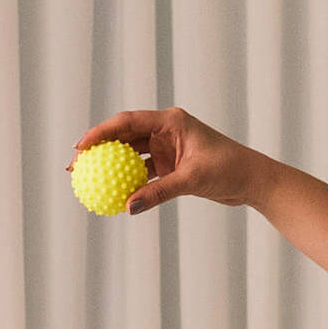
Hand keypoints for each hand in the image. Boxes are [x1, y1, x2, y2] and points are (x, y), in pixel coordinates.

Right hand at [69, 106, 265, 214]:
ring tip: (86, 179)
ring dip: (111, 167)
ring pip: (131, 155)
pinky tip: (112, 194)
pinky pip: (144, 173)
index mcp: (171, 121)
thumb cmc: (229, 169)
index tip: (80, 146)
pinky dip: (129, 182)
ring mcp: (167, 148)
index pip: (127, 122)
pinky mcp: (171, 165)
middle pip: (124, 136)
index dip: (100, 132)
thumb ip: (159, 192)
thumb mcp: (192, 179)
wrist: (252, 179)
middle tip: (75, 165)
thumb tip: (129, 207)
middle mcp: (166, 130)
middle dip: (98, 149)